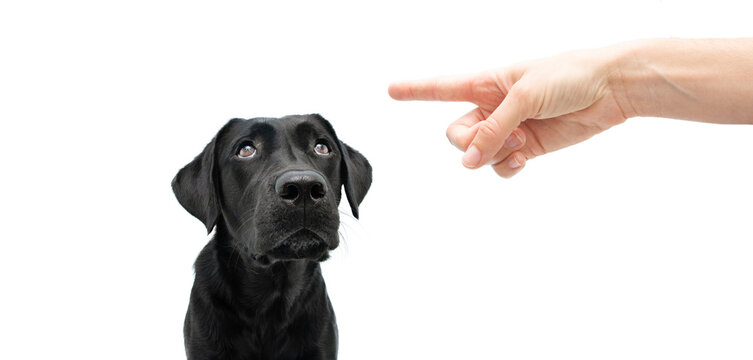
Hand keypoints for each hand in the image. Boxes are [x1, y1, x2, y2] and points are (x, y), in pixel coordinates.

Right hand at [388, 47, 628, 177]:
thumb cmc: (569, 76)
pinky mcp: (527, 146)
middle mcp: (492, 107)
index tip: (391, 89)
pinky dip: (507, 166)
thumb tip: (468, 160)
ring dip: (493, 154)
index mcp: (486, 83)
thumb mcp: (524, 96)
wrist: (610, 89)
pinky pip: (501, 165)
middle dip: (469, 142)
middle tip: (495, 138)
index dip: (415, 90)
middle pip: (457, 134)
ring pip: (479, 154)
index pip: (442, 88)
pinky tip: (523, 156)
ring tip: (521, 141)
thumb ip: (493, 129)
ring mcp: (508, 129)